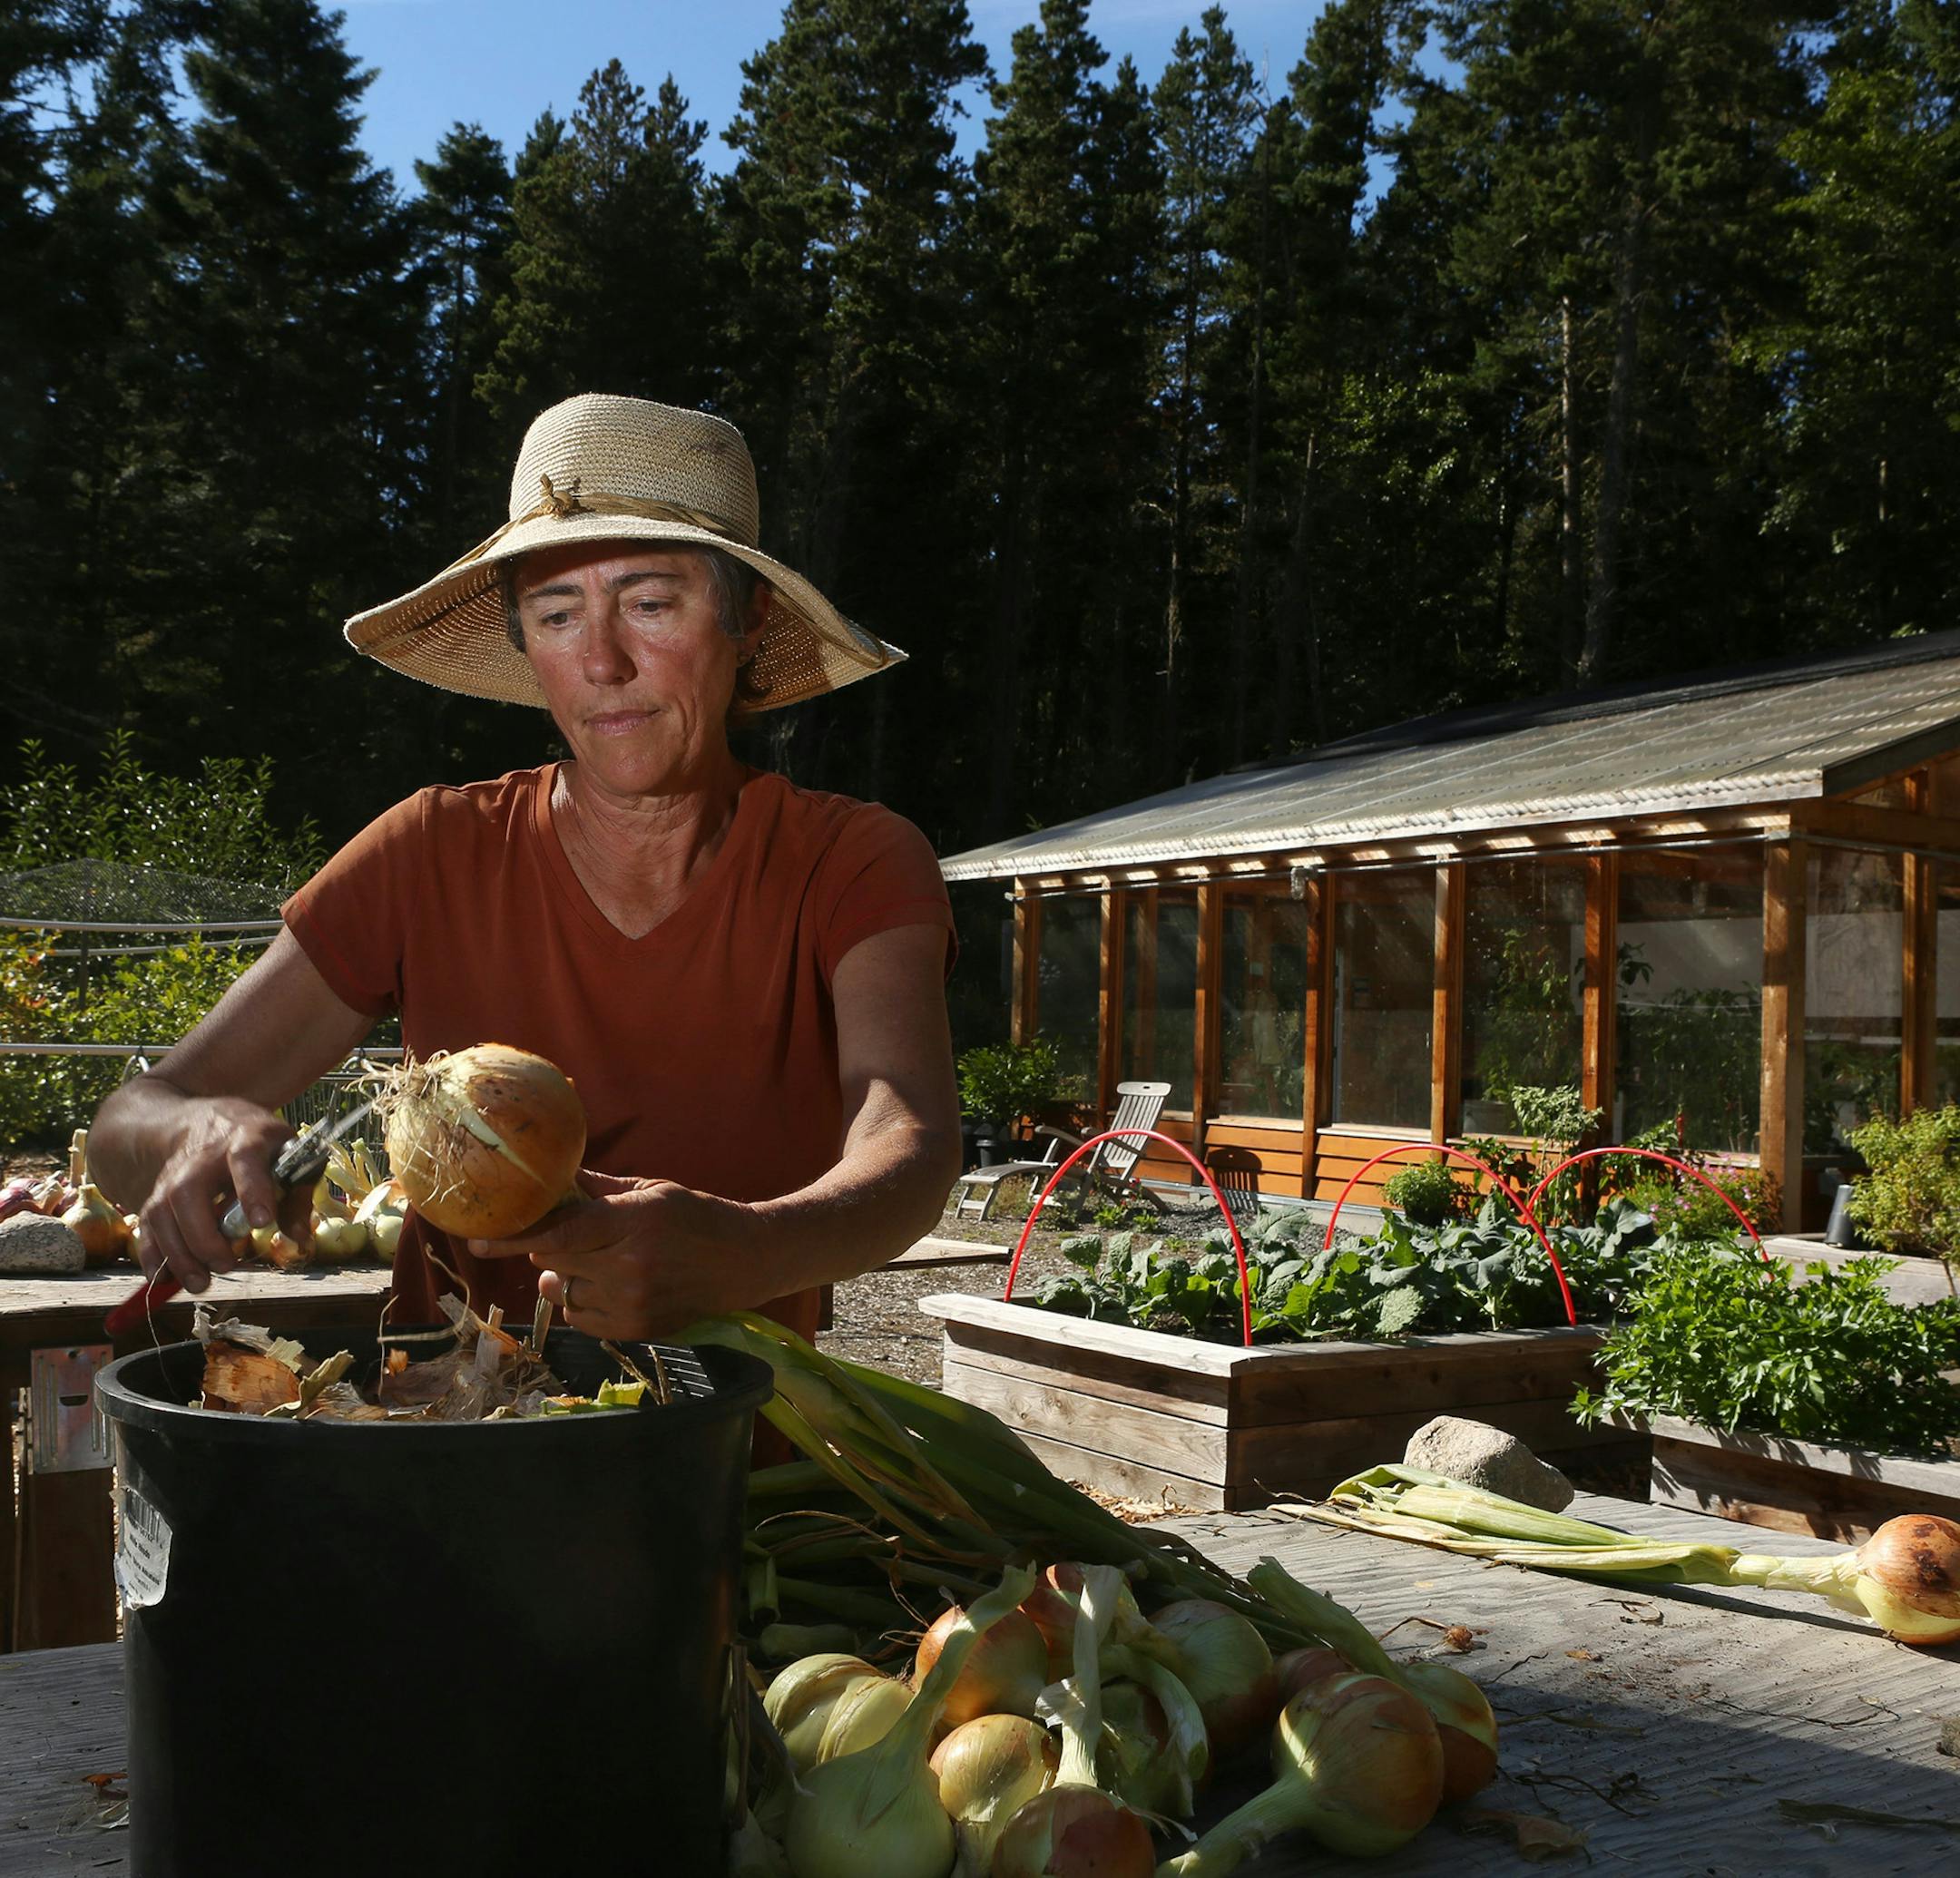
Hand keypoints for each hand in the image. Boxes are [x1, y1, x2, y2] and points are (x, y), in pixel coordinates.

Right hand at [138, 1098, 313, 1293]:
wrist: (213, 1120)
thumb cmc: (263, 1146)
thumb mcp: (290, 1158)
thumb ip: (296, 1198)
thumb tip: (299, 1240)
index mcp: (247, 1138)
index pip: (245, 1160)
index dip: (252, 1190)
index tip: (262, 1223)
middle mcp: (204, 1155)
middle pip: (188, 1191)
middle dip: (203, 1235)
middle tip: (225, 1266)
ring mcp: (175, 1172)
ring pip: (161, 1211)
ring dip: (178, 1253)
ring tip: (200, 1282)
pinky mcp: (158, 1191)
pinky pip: (146, 1223)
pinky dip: (152, 1254)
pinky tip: (164, 1278)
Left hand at [468, 1169, 765, 1339]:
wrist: (744, 1261)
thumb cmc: (697, 1216)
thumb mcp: (652, 1190)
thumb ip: (598, 1190)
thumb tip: (550, 1178)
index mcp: (634, 1223)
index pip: (560, 1235)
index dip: (514, 1239)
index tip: (477, 1241)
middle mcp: (630, 1266)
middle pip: (556, 1262)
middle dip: (551, 1249)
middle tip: (575, 1236)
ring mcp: (633, 1303)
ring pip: (565, 1293)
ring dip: (569, 1277)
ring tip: (602, 1262)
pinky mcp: (637, 1329)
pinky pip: (581, 1319)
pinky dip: (584, 1302)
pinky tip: (612, 1286)